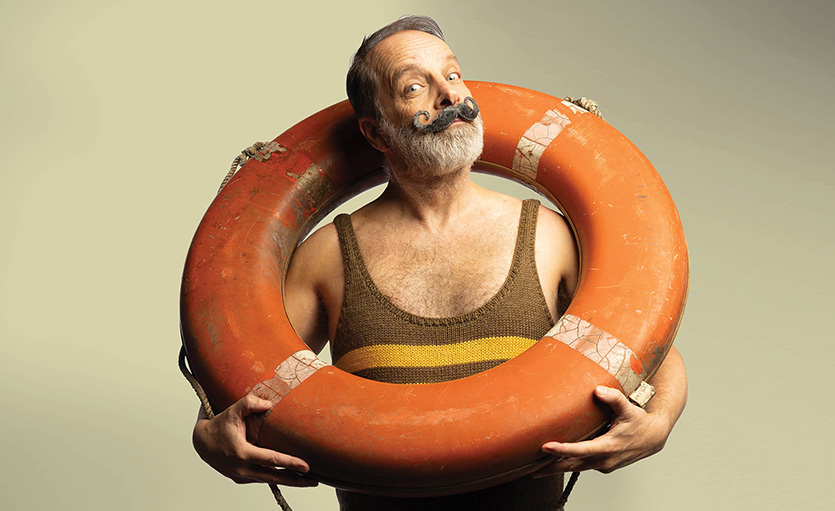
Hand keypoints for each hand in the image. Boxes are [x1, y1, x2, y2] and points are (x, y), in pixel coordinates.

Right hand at [192, 395, 318, 485]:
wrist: (200, 442)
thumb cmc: (217, 426)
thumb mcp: (232, 411)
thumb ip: (249, 403)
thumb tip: (268, 403)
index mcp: (242, 453)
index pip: (272, 460)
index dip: (290, 463)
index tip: (306, 467)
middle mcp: (242, 468)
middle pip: (274, 477)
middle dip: (296, 480)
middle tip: (314, 481)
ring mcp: (241, 475)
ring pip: (269, 480)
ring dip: (287, 481)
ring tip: (306, 480)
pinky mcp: (240, 478)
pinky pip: (261, 478)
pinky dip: (274, 478)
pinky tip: (287, 476)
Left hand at [534, 385, 671, 475]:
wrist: (653, 437)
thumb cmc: (640, 422)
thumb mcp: (629, 409)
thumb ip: (614, 398)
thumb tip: (598, 390)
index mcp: (608, 447)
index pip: (580, 450)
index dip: (562, 450)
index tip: (546, 447)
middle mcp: (604, 460)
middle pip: (573, 465)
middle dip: (551, 468)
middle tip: (531, 469)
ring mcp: (603, 464)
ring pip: (576, 468)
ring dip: (557, 468)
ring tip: (537, 470)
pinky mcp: (603, 465)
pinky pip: (582, 466)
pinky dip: (569, 465)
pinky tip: (556, 462)